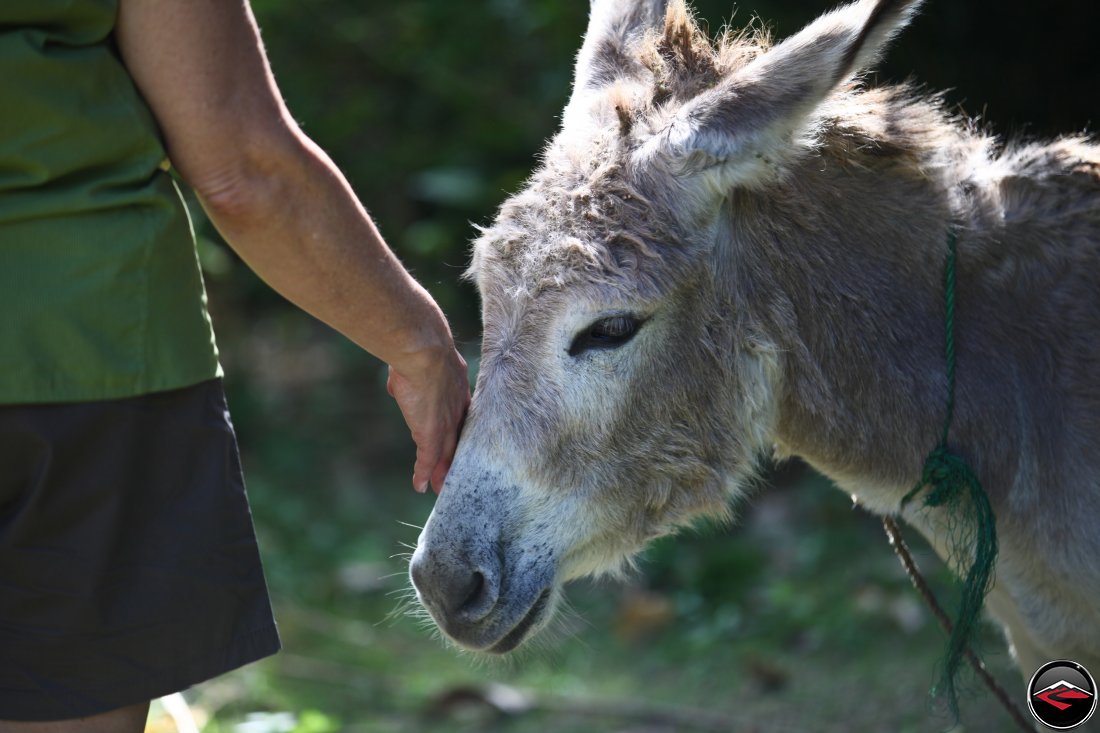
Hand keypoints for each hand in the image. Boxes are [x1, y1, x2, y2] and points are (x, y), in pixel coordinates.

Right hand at [387, 345, 470, 493]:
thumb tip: (398, 383)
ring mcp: (445, 424)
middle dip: (455, 457)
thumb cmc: (420, 347)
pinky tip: (420, 487)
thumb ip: (410, 378)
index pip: (458, 416)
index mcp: (457, 390)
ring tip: (441, 487)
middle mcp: (456, 410)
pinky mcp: (431, 435)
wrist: (425, 351)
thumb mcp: (417, 364)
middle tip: (456, 472)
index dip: (456, 429)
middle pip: (458, 440)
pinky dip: (424, 474)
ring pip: (447, 454)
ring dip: (442, 472)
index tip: (455, 438)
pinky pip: (429, 460)